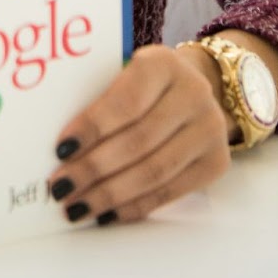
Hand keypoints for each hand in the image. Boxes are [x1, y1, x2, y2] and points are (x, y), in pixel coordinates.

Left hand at [47, 44, 230, 225]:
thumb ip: (97, 99)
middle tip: (61, 187)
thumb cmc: (142, 84)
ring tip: (77, 207)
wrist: (192, 87)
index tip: (60, 150)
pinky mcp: (217, 162)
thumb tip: (61, 148)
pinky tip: (107, 213)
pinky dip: (135, 206)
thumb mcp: (123, 74)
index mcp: (164, 63)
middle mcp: (194, 93)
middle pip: (138, 141)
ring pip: (154, 171)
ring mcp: (210, 129)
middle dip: (94, 169)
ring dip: (110, 194)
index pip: (125, 102)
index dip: (92, 128)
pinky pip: (171, 191)